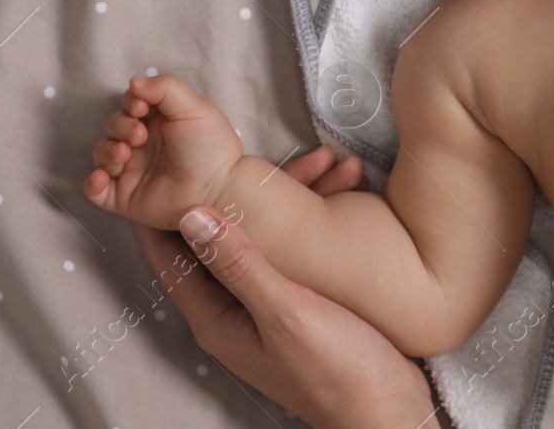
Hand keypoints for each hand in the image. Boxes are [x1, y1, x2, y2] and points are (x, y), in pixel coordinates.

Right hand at [83, 73, 243, 230]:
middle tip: (139, 135)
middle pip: (114, 126)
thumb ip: (165, 89)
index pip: (131, 104)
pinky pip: (96, 191)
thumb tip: (133, 81)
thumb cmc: (211, 147)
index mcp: (160, 121)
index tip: (141, 107)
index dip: (130, 103)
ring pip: (102, 154)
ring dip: (106, 151)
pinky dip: (92, 183)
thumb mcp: (194, 108)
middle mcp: (144, 144)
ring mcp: (133, 171)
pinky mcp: (126, 197)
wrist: (218, 188)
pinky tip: (102, 177)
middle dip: (120, 126)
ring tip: (124, 154)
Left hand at [135, 146, 436, 428]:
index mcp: (217, 317)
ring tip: (330, 164)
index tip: (168, 163)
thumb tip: (192, 215)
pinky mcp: (303, 301)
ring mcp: (270, 305)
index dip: (164, 208)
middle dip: (244, 188)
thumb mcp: (284, 311)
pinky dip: (316, 217)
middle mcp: (236, 310)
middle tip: (264, 151)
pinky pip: (297, 246)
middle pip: (224, 235)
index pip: (170, 254)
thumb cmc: (335, 372)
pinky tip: (345, 192)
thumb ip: (239, 263)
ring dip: (292, 198)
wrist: (389, 409)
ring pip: (267, 235)